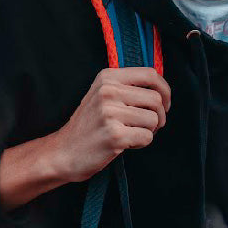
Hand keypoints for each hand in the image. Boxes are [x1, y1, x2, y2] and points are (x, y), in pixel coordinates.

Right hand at [53, 67, 170, 181]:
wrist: (62, 152)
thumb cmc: (88, 125)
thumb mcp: (102, 94)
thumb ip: (127, 86)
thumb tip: (161, 88)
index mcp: (108, 77)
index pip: (150, 74)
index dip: (164, 89)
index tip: (164, 103)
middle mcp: (109, 91)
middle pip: (156, 98)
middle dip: (160, 115)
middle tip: (150, 125)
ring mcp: (110, 113)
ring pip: (154, 119)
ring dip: (150, 130)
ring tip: (134, 133)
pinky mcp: (114, 135)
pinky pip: (147, 137)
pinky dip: (142, 143)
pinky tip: (127, 143)